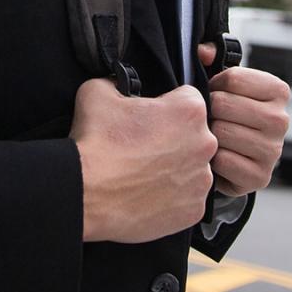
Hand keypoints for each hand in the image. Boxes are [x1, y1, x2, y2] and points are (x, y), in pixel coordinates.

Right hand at [71, 76, 216, 242]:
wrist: (86, 194)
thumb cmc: (96, 144)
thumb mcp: (98, 91)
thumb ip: (116, 81)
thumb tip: (117, 83)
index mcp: (189, 111)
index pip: (189, 98)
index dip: (167, 105)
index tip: (151, 117)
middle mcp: (204, 144)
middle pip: (195, 135)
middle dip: (174, 138)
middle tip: (145, 147)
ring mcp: (201, 180)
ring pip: (193, 168)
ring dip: (175, 168)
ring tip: (143, 173)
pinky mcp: (194, 210)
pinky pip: (188, 198)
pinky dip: (172, 197)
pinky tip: (147, 194)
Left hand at [199, 42, 289, 196]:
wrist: (239, 158)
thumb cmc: (232, 114)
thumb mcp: (227, 83)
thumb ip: (213, 57)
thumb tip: (203, 52)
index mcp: (278, 91)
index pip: (233, 79)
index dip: (215, 85)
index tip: (216, 93)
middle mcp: (281, 120)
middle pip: (224, 105)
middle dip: (210, 111)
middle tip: (212, 118)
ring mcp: (273, 150)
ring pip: (221, 133)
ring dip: (210, 135)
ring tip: (214, 136)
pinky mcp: (260, 177)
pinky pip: (221, 161)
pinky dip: (213, 160)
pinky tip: (218, 157)